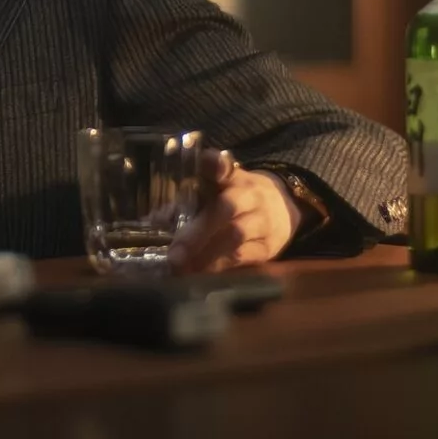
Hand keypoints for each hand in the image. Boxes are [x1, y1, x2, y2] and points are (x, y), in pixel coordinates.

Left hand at [168, 152, 300, 272]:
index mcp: (234, 177)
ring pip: (235, 237)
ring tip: (182, 269)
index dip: (214, 164)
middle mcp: (251, 197)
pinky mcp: (269, 247)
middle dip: (197, 233)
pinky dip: (221, 267)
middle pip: (225, 209)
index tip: (205, 163)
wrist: (284, 208)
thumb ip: (189, 195)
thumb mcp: (219, 186)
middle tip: (174, 254)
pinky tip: (202, 276)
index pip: (223, 166)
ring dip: (206, 255)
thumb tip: (153, 219)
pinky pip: (245, 258)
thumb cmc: (238, 198)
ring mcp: (263, 222)